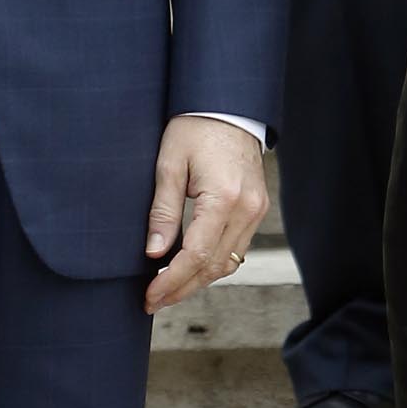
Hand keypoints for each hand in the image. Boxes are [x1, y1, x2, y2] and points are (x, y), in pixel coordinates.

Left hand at [144, 117, 267, 314]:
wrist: (229, 106)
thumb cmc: (195, 127)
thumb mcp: (169, 165)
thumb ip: (163, 212)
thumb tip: (154, 252)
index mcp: (224, 197)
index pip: (195, 255)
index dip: (170, 281)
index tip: (149, 295)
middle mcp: (247, 209)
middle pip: (214, 267)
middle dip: (182, 289)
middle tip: (153, 302)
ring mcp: (256, 210)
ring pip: (228, 263)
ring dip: (198, 281)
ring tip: (167, 290)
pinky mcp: (257, 209)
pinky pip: (236, 248)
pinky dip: (212, 263)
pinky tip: (189, 268)